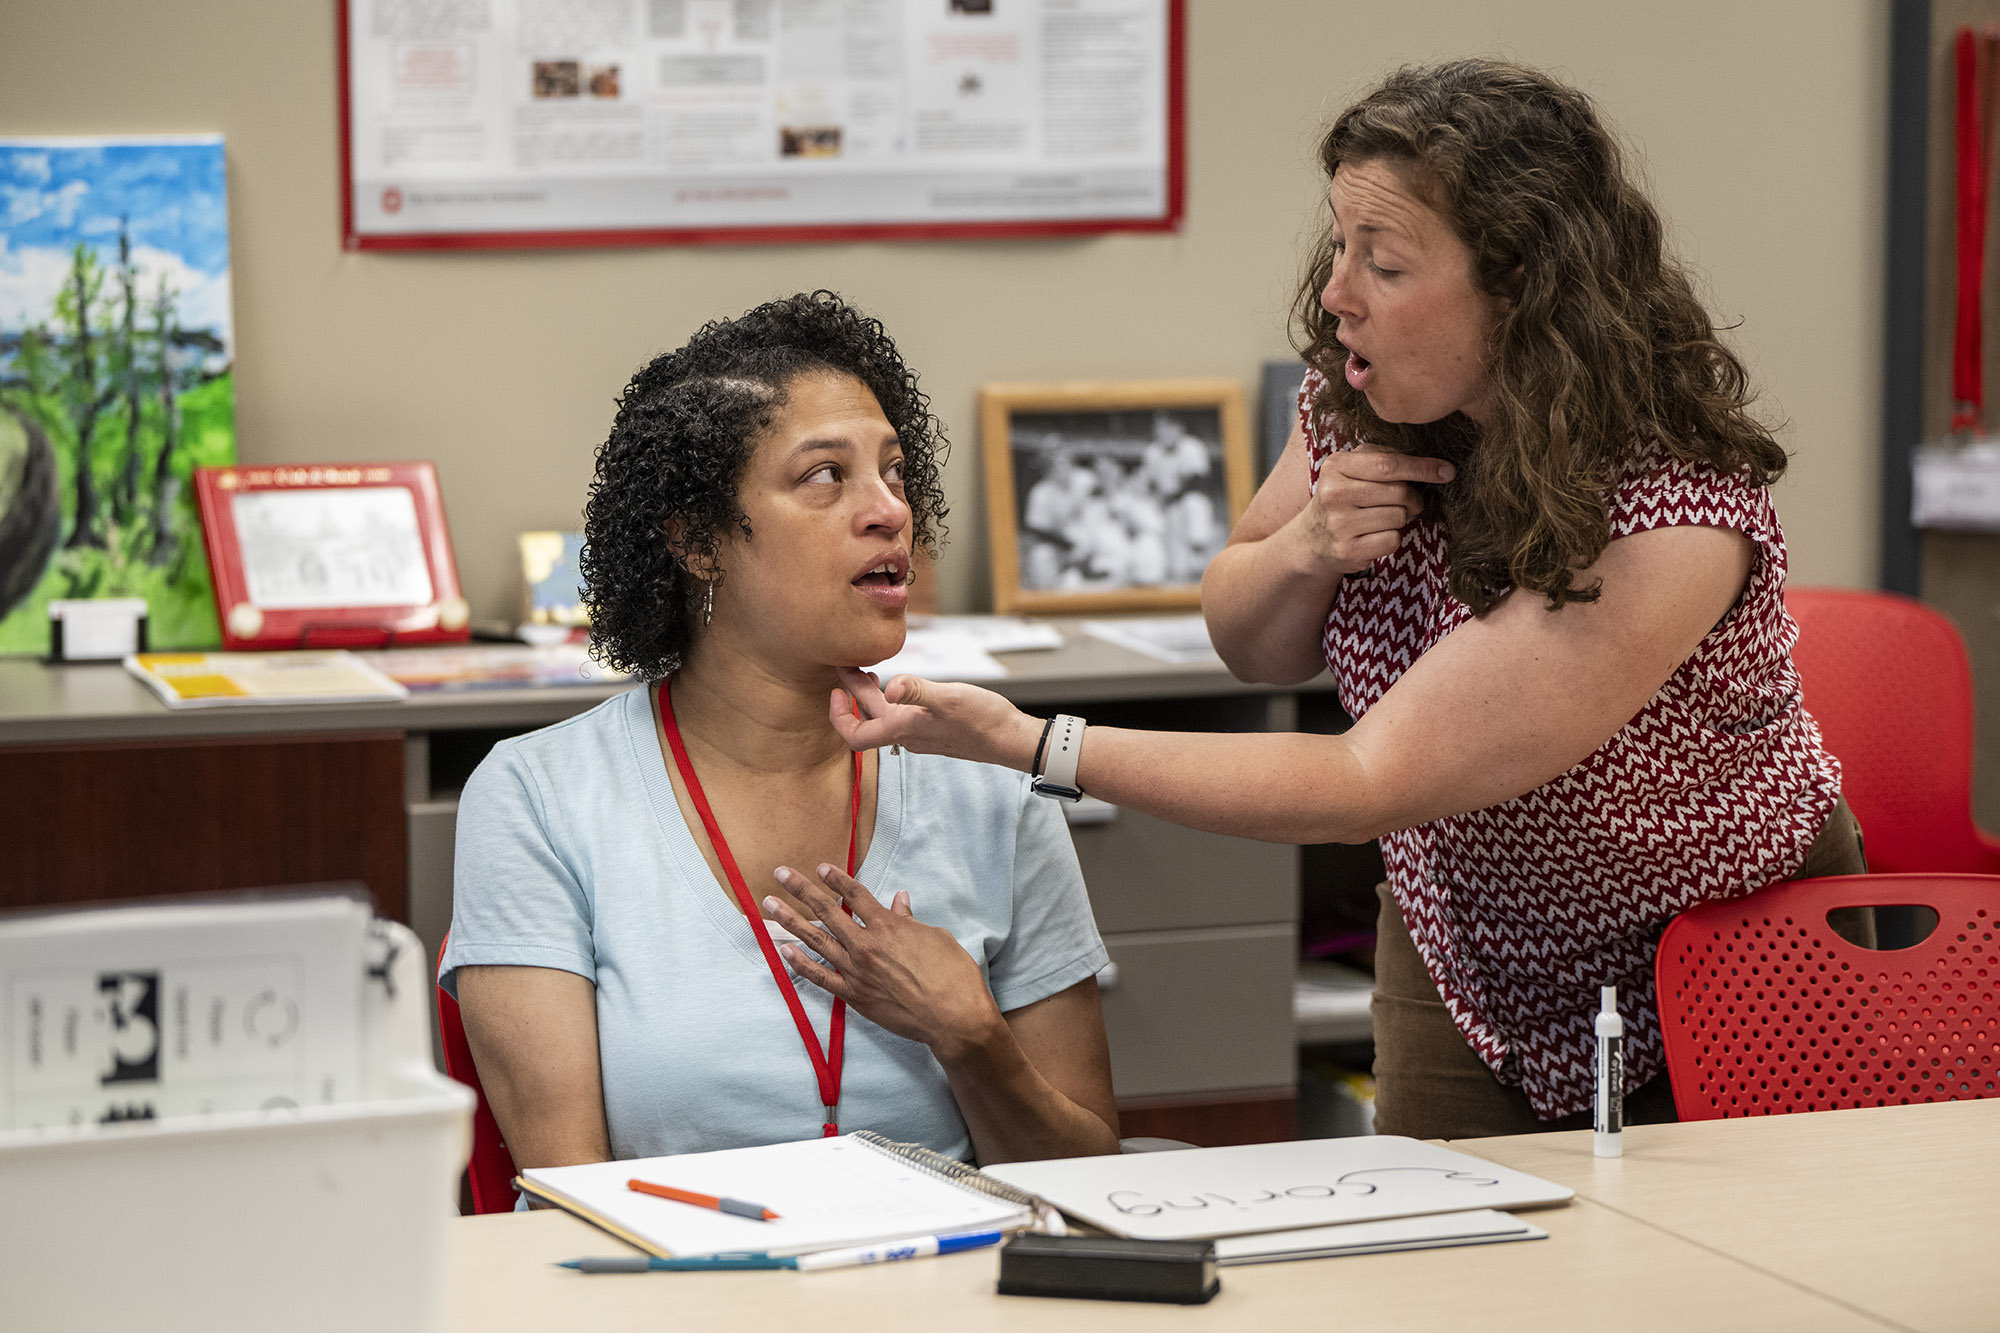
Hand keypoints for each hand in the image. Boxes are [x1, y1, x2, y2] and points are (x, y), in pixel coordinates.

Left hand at [765, 864, 1004, 1063]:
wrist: (952, 1018)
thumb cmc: (952, 975)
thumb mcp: (935, 937)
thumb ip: (910, 919)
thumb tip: (898, 901)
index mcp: (888, 926)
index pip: (855, 895)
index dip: (836, 879)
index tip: (820, 868)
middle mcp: (866, 945)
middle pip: (827, 911)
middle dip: (802, 890)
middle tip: (781, 873)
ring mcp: (856, 972)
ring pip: (816, 940)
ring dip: (791, 921)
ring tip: (770, 905)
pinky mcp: (854, 996)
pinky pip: (820, 977)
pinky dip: (800, 963)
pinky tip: (784, 950)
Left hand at [830, 668, 1040, 770]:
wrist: (1010, 739)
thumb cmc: (983, 719)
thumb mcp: (949, 698)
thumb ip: (917, 691)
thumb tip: (889, 688)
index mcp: (904, 729)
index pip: (856, 736)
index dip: (838, 716)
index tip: (835, 690)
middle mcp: (907, 736)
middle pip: (868, 718)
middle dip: (852, 692)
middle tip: (845, 664)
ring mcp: (920, 734)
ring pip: (884, 717)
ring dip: (870, 696)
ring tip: (868, 672)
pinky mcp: (933, 730)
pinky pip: (901, 717)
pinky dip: (891, 699)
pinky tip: (901, 685)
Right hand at [1294, 445, 1453, 574]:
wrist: (1312, 540)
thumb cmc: (1343, 498)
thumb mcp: (1352, 470)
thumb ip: (1384, 458)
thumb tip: (1436, 467)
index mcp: (1336, 465)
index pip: (1389, 464)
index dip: (1422, 467)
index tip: (1447, 471)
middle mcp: (1333, 493)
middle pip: (1399, 492)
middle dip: (1412, 498)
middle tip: (1408, 503)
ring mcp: (1338, 524)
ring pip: (1398, 517)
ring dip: (1400, 519)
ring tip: (1382, 519)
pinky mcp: (1347, 550)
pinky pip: (1392, 540)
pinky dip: (1392, 538)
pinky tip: (1374, 536)